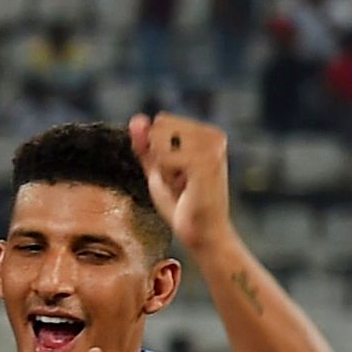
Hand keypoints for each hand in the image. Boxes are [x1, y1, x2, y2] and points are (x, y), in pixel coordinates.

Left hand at [128, 112, 231, 255]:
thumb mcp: (158, 170)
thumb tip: (136, 119)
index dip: (158, 152)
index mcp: (209, 133)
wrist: (202, 233)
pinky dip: (165, 177)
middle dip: (158, 159)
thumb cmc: (182, 203)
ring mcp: (213, 148)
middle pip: (158, 130)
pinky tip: (184, 189)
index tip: (176, 173)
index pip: (160, 123)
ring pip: (159, 144)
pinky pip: (164, 159)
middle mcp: (215, 136)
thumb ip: (145, 144)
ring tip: (182, 186)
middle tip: (178, 182)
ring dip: (163, 170)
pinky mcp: (207, 163)